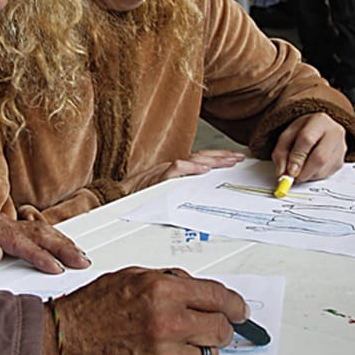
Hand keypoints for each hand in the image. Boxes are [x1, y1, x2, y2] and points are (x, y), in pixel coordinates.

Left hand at [0, 207, 89, 275]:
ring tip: (80, 255)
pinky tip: (65, 248)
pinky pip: (35, 236)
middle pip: (36, 232)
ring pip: (39, 231)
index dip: (37, 254)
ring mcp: (3, 226)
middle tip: (80, 260)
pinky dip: (53, 242)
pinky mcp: (7, 234)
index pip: (17, 240)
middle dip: (60, 246)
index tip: (54, 267)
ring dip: (61, 243)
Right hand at [37, 267, 248, 354]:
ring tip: (166, 344)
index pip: (219, 298)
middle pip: (220, 331)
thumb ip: (168, 281)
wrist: (62, 343)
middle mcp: (168, 323)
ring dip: (192, 352)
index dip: (235, 305)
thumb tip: (197, 290)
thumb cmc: (91, 310)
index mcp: (163, 292)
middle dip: (218, 329)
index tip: (240, 311)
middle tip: (209, 330)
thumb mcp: (130, 277)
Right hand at [122, 151, 245, 193]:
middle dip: (221, 157)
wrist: (115, 197)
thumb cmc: (136, 196)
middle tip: (239, 158)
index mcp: (174, 170)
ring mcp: (163, 171)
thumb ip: (180, 187)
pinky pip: (175, 170)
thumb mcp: (162, 191)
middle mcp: (170, 167)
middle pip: (200, 157)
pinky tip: (203, 170)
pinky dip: (190, 169)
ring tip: (228, 161)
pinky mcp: (156, 178)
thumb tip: (201, 189)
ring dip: (212, 160)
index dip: (217, 158)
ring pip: (192, 161)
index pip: (199, 160)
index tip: (233, 159)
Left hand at [271, 112, 346, 181]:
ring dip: (307, 175)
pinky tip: (308, 168)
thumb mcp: (287, 136)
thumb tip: (282, 172)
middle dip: (303, 171)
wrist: (319, 130)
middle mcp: (334, 132)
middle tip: (292, 177)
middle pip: (319, 157)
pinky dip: (313, 175)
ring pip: (323, 168)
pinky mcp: (341, 161)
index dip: (297, 157)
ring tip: (298, 170)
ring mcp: (341, 147)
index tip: (289, 170)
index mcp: (319, 120)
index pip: (307, 140)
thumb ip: (281, 152)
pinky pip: (326, 174)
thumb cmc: (303, 131)